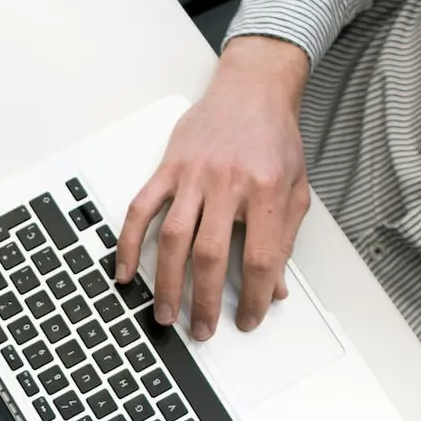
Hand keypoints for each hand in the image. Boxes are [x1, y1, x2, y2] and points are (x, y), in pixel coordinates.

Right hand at [116, 36, 310, 340]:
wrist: (252, 89)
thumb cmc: (274, 139)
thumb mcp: (294, 190)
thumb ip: (284, 240)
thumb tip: (275, 288)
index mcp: (265, 190)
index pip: (259, 258)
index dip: (254, 297)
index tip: (248, 319)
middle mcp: (227, 182)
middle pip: (210, 255)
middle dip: (205, 301)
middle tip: (202, 330)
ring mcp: (193, 175)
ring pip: (174, 239)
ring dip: (167, 283)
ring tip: (166, 314)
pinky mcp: (168, 167)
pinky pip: (142, 209)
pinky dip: (130, 243)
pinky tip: (125, 272)